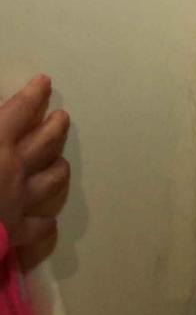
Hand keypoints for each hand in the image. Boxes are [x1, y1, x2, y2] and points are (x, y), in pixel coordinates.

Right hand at [0, 76, 69, 268]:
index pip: (20, 111)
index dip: (33, 95)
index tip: (44, 82)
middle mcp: (14, 169)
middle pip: (45, 143)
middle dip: (56, 128)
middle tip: (62, 117)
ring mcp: (20, 201)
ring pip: (52, 181)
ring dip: (58, 169)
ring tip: (61, 162)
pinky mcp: (18, 232)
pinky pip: (41, 227)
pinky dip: (46, 222)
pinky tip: (47, 219)